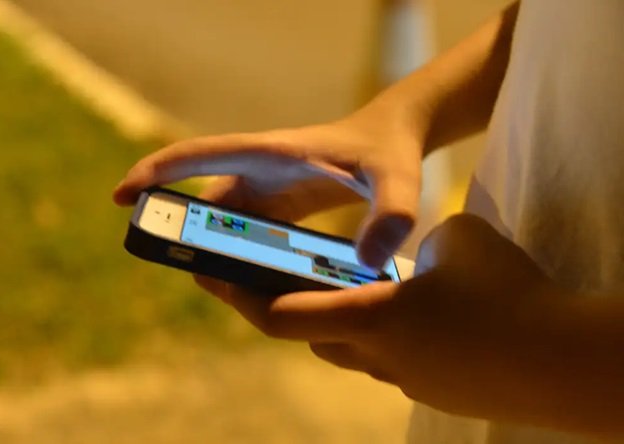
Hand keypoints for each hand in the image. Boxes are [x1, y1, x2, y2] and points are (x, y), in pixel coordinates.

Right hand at [113, 110, 422, 267]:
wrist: (394, 138)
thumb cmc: (390, 150)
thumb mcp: (397, 179)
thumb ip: (392, 213)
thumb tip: (372, 262)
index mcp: (271, 154)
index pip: (199, 157)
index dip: (155, 173)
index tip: (122, 197)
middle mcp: (261, 171)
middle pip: (204, 204)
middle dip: (185, 235)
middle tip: (188, 270)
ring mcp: (269, 189)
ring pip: (222, 223)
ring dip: (212, 251)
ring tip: (225, 288)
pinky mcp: (281, 206)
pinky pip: (245, 233)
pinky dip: (238, 256)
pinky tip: (250, 285)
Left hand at [212, 214, 562, 423]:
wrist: (565, 361)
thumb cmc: (508, 295)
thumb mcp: (456, 238)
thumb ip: (417, 240)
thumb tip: (413, 253)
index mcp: (369, 318)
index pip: (279, 315)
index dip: (239, 296)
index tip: (213, 276)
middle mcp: (376, 357)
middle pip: (309, 335)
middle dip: (291, 305)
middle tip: (286, 276)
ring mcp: (405, 380)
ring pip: (349, 349)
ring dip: (340, 320)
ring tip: (356, 289)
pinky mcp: (433, 389)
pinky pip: (388, 360)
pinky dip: (382, 334)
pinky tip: (413, 314)